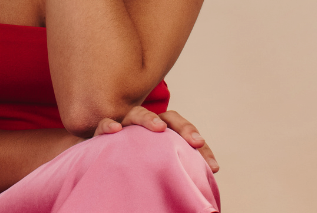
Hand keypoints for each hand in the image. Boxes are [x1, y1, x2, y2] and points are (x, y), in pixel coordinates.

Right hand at [92, 106, 218, 172]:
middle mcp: (145, 129)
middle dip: (183, 127)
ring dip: (147, 119)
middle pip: (167, 118)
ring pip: (136, 114)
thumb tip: (208, 210)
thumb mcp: (161, 177)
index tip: (213, 168)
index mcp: (163, 136)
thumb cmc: (138, 173)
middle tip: (195, 142)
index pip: (185, 133)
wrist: (102, 173)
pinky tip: (115, 130)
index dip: (201, 148)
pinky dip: (108, 124)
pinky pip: (103, 125)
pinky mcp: (102, 135)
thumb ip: (176, 180)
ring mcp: (124, 128)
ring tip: (158, 128)